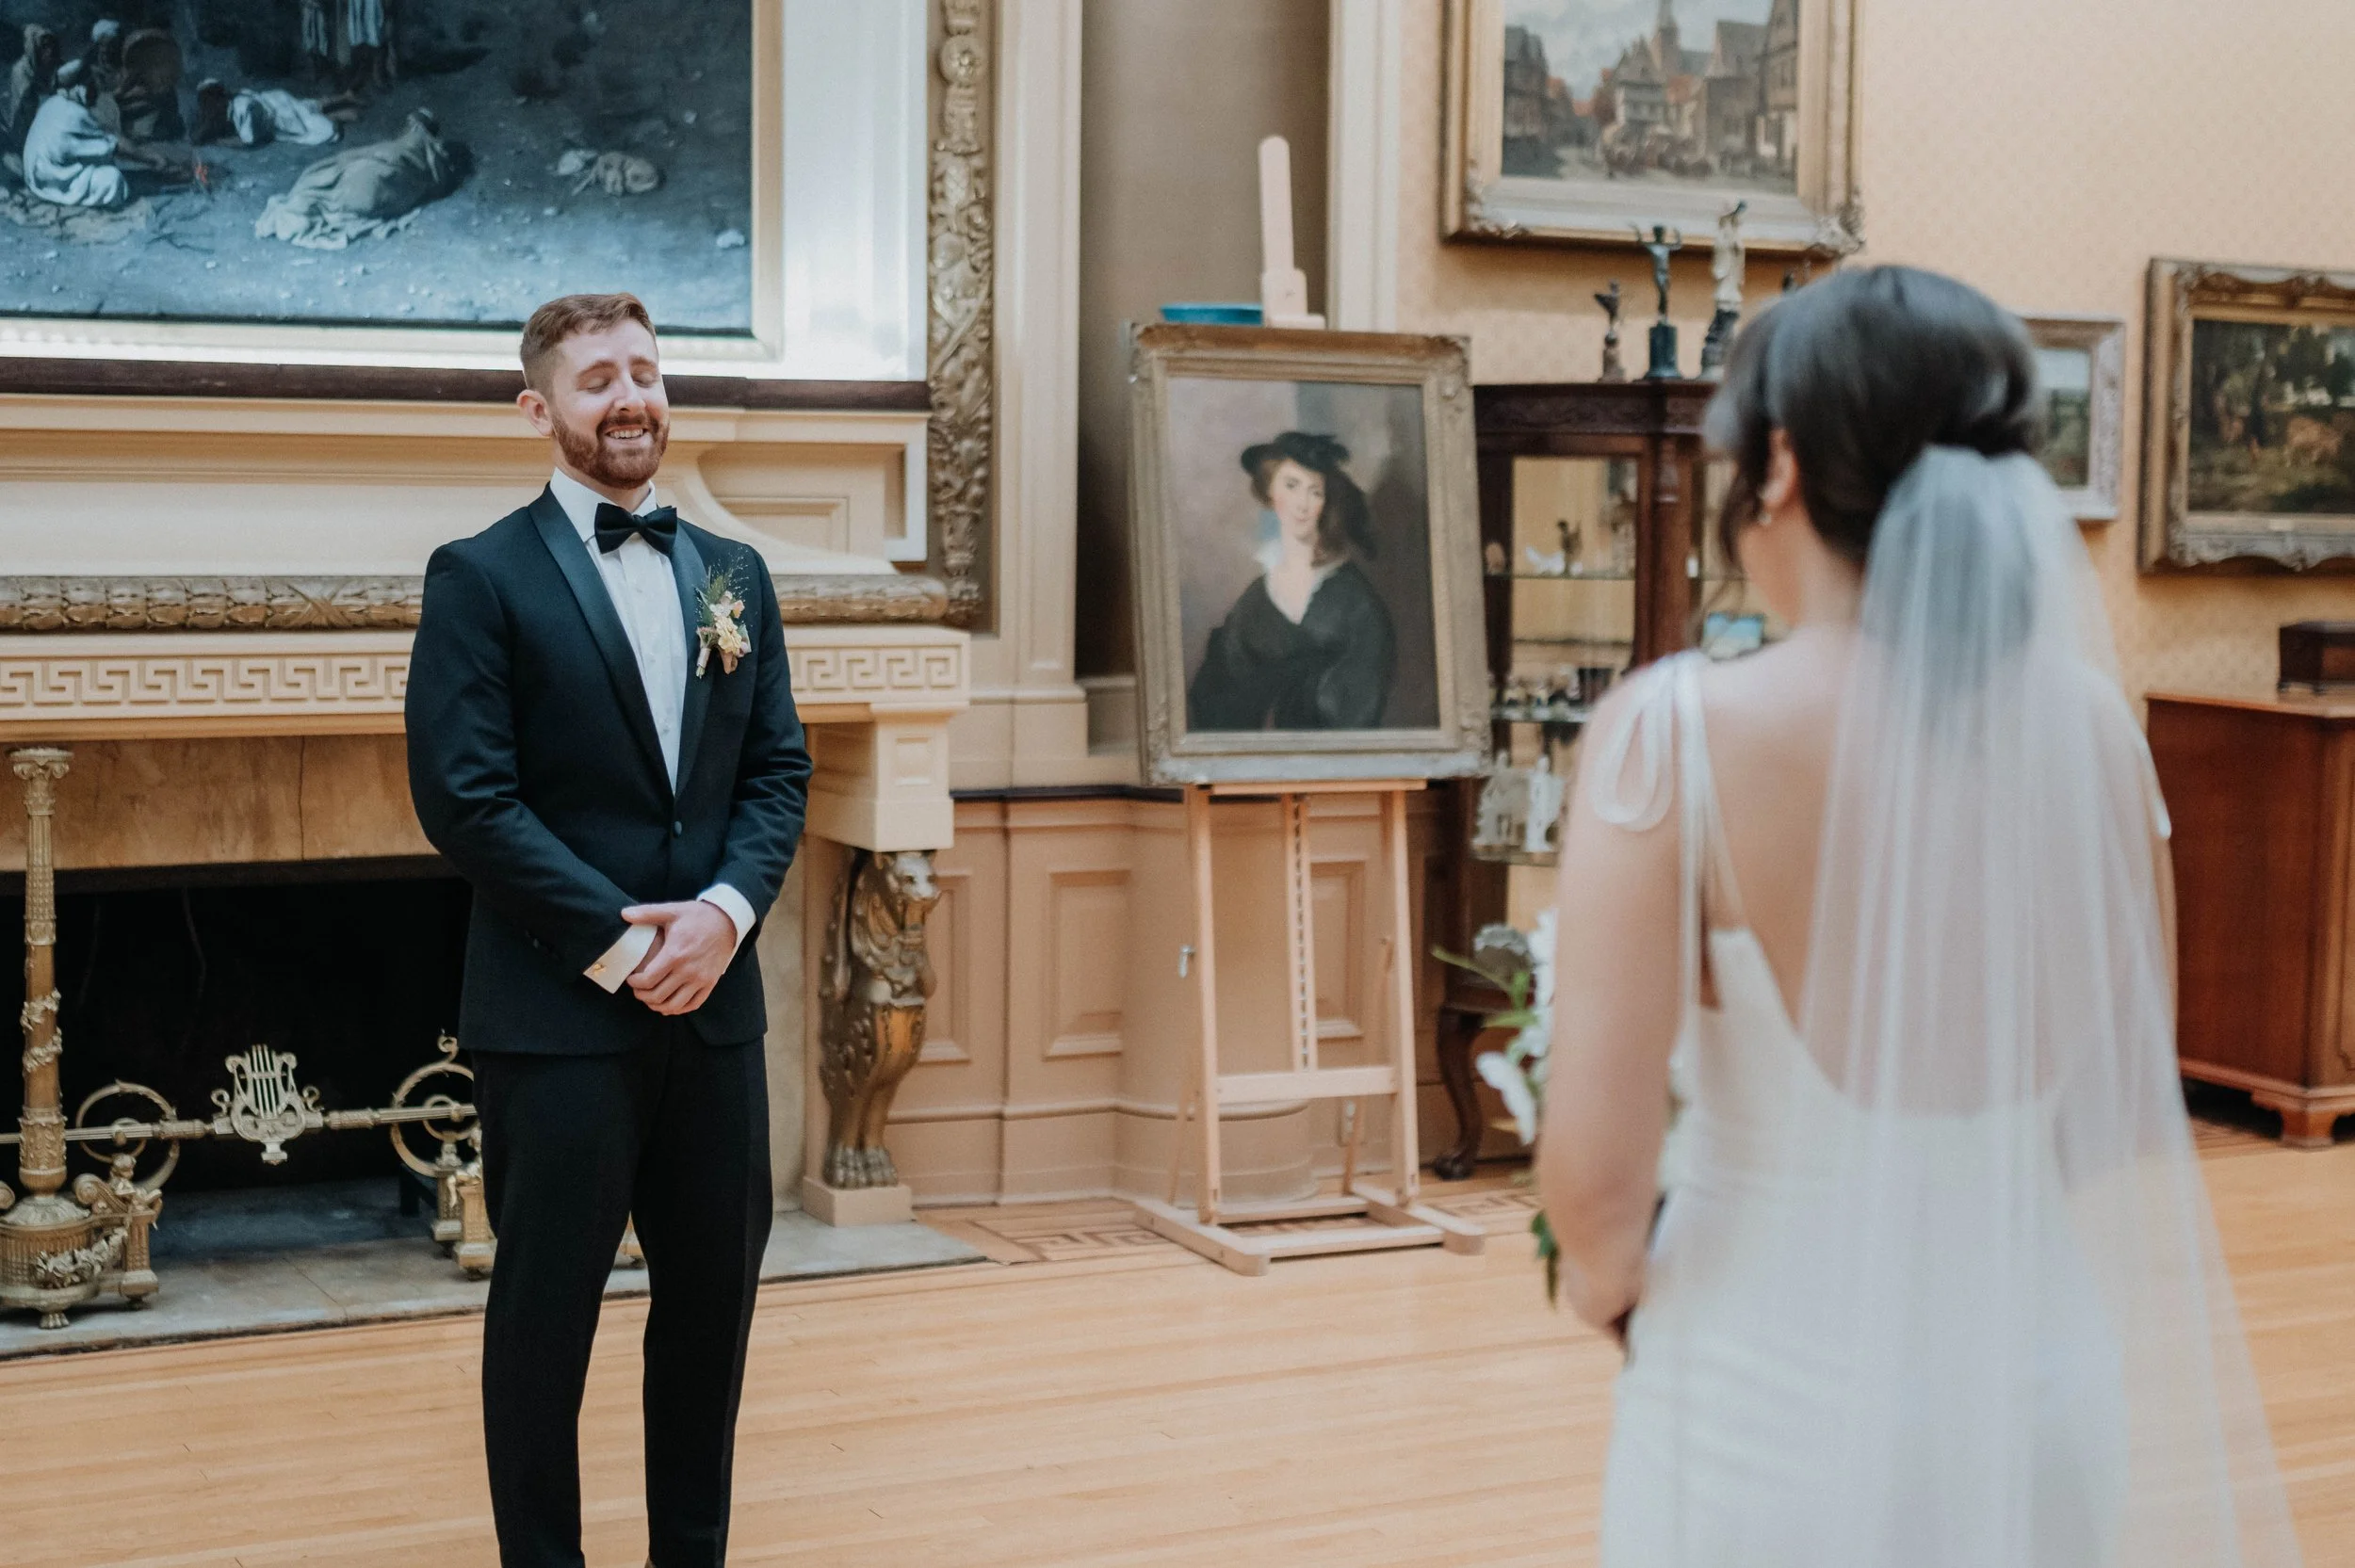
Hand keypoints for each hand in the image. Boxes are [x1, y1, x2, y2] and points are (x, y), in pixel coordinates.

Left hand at [621, 900, 735, 1015]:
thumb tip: (623, 914)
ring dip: (658, 1006)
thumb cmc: (697, 916)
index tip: (631, 979)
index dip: (635, 984)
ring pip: (674, 1005)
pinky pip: (693, 1004)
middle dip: (642, 996)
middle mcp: (688, 970)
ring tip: (650, 1000)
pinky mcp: (710, 983)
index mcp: (675, 954)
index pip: (648, 979)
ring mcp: (701, 979)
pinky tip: (669, 1005)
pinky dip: (679, 1009)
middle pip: (658, 995)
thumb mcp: (672, 911)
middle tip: (637, 991)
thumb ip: (646, 913)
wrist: (727, 921)